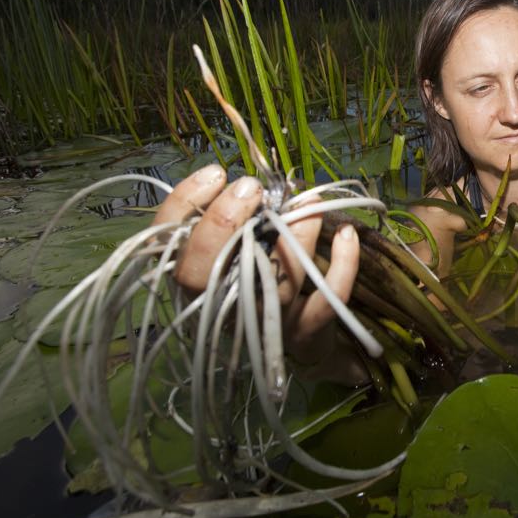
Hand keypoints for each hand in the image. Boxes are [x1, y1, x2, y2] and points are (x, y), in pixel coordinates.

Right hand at [152, 163, 368, 384]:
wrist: (301, 344)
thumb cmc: (262, 284)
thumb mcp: (241, 252)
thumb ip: (235, 222)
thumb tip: (246, 183)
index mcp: (198, 280)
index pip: (170, 242)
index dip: (184, 204)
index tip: (216, 173)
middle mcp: (222, 305)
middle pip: (202, 274)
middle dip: (221, 222)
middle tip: (250, 187)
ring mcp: (263, 321)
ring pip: (272, 283)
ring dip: (295, 236)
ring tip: (309, 202)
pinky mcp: (304, 332)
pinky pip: (325, 301)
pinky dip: (341, 266)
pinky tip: (346, 235)